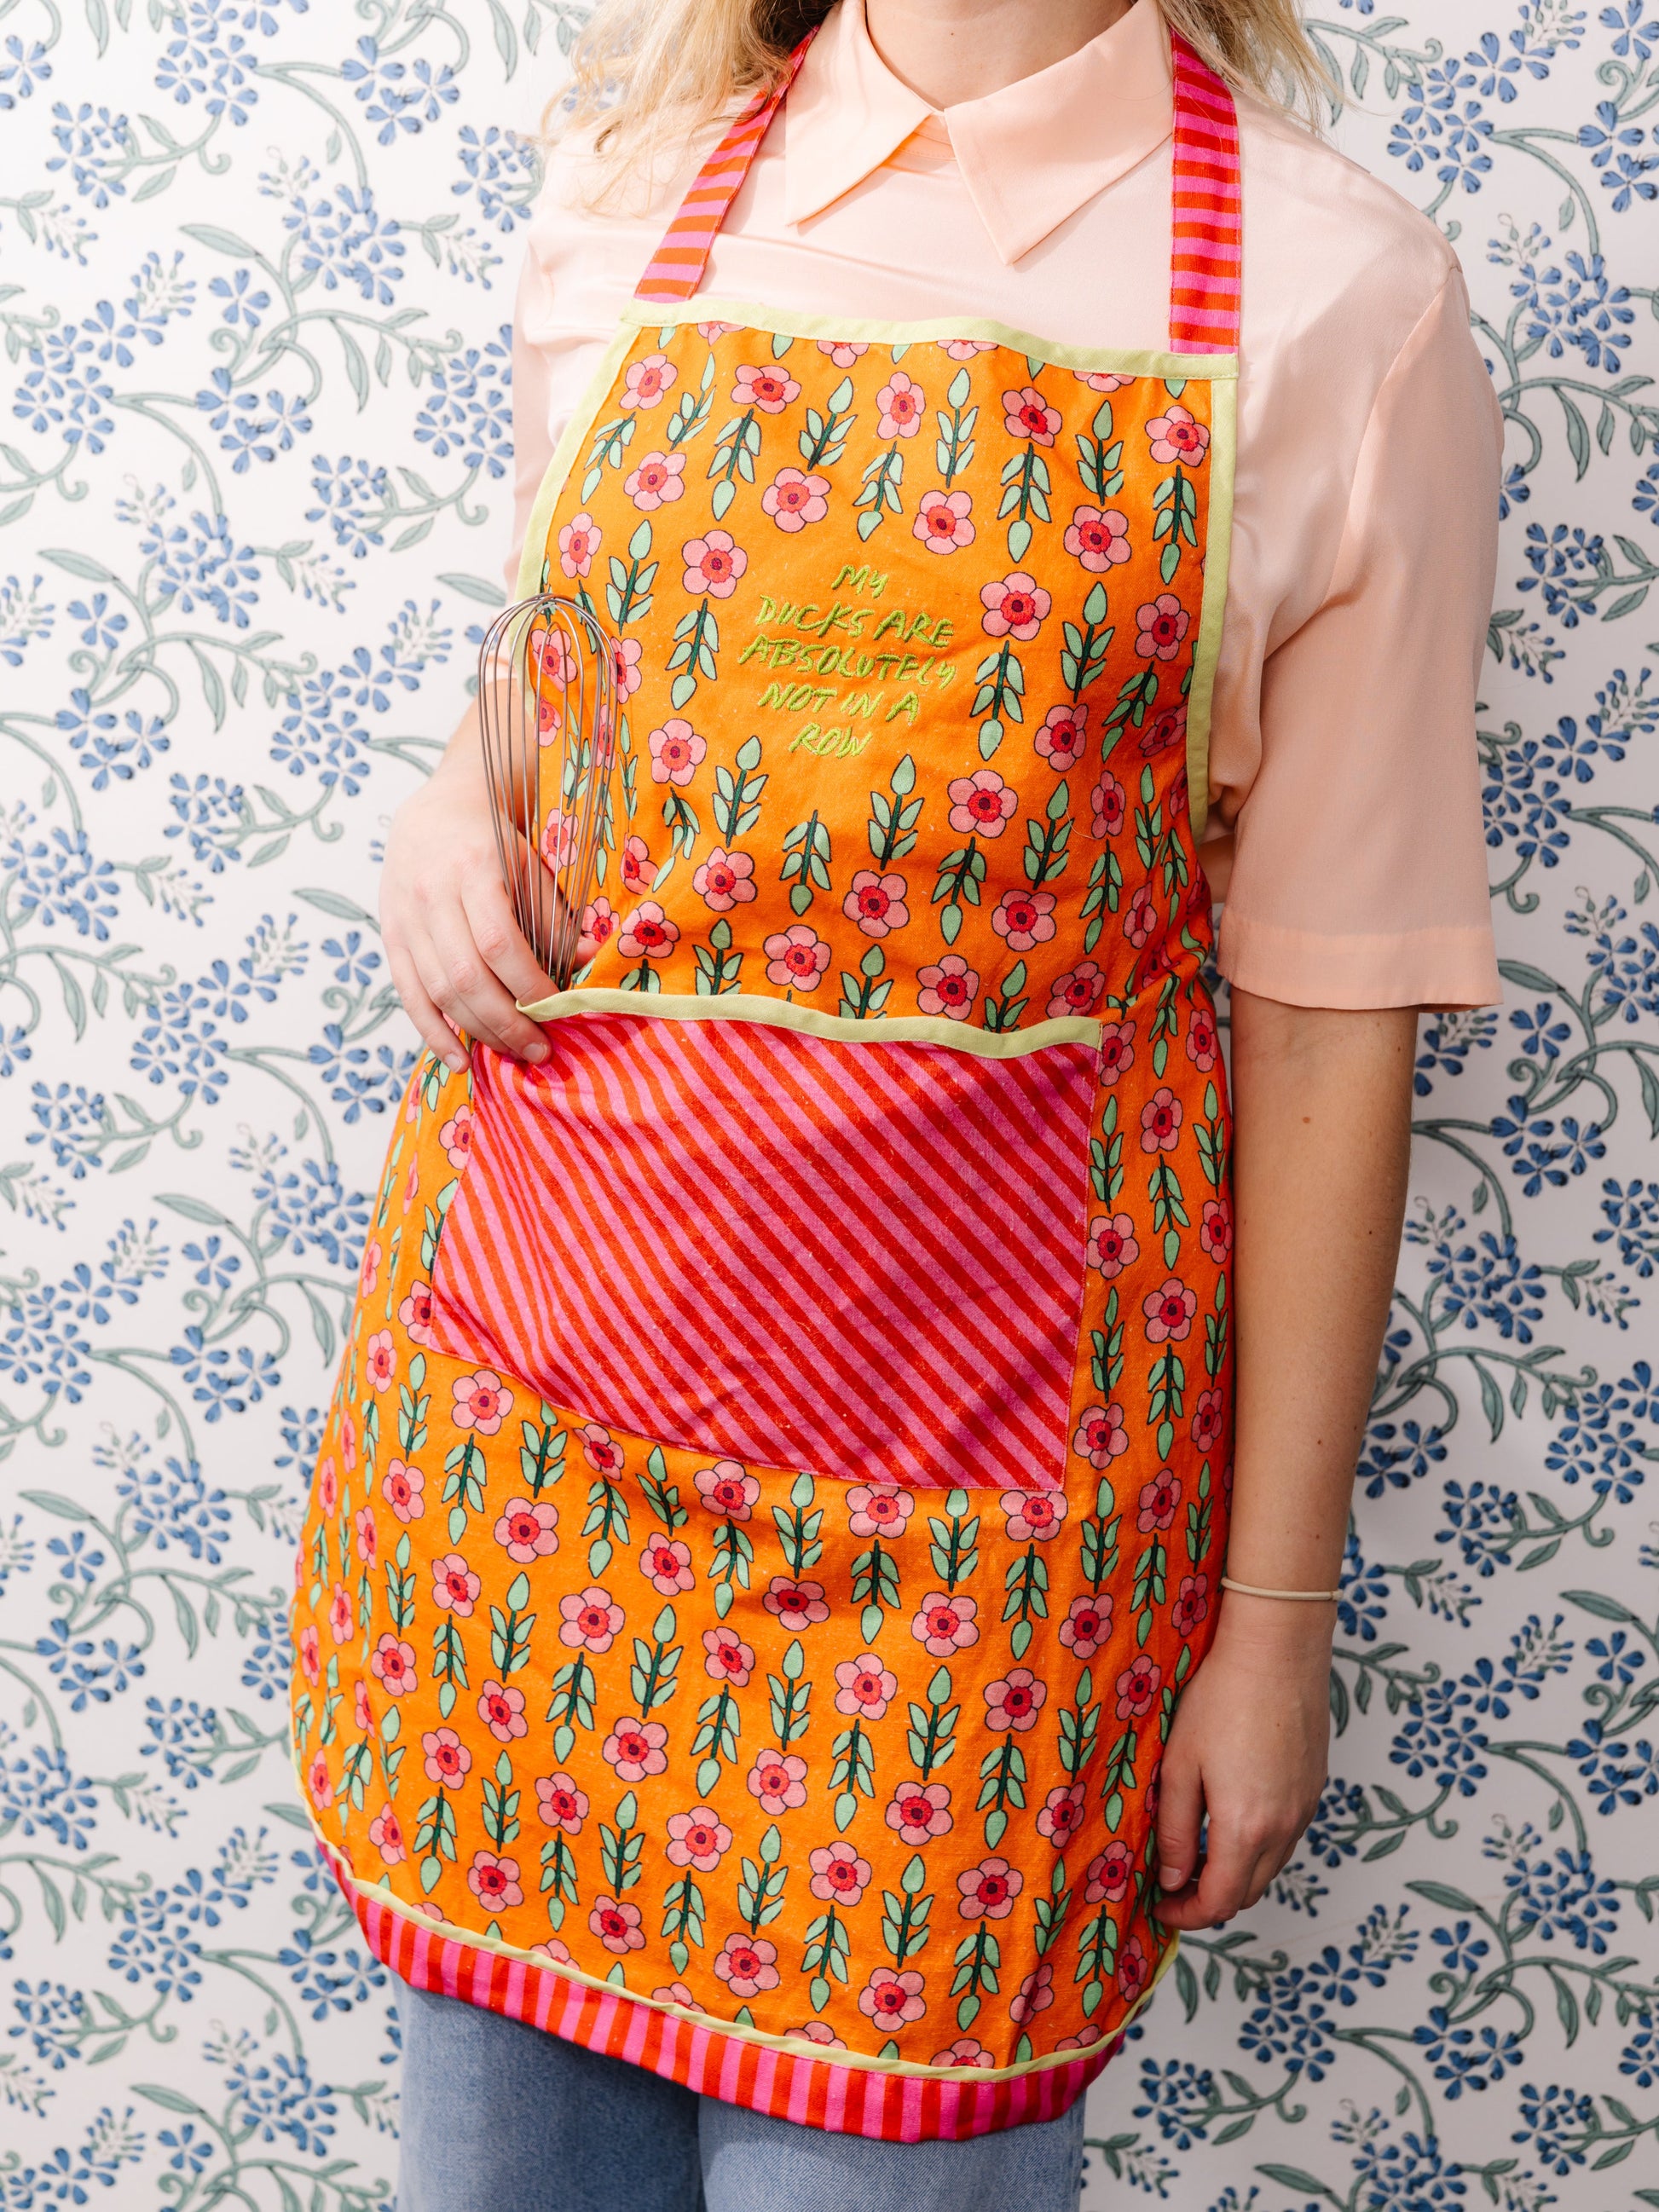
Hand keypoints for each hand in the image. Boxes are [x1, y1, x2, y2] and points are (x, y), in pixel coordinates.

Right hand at [382, 730, 566, 1071]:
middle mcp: (432, 896)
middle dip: (506, 1021)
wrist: (435, 814)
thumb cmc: (494, 843)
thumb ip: (554, 916)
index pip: (500, 943)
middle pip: (466, 976)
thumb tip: (585, 963)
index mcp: (474, 869)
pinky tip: (459, 1060)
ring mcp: (405, 919)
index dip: (529, 984)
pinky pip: (409, 995)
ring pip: (438, 991)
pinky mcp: (390, 938)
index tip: (558, 1011)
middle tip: (540, 1050)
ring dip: (477, 1031)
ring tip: (512, 1053)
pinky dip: (433, 1033)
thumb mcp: (531, 866)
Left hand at [1151, 1600, 1331, 1928]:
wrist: (1278, 1651)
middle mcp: (1284, 1828)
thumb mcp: (1180, 1765)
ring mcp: (1305, 1809)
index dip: (1185, 1915)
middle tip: (1170, 1884)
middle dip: (1207, 1900)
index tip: (1158, 1906)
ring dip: (1234, 1875)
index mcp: (1246, 1828)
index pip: (1219, 1902)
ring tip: (1194, 1855)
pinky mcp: (1314, 1788)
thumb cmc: (1220, 1699)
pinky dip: (1257, 1849)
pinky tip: (1229, 1821)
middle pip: (1247, 1892)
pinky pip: (1285, 1839)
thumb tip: (1169, 1880)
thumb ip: (1173, 1830)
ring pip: (1269, 1868)